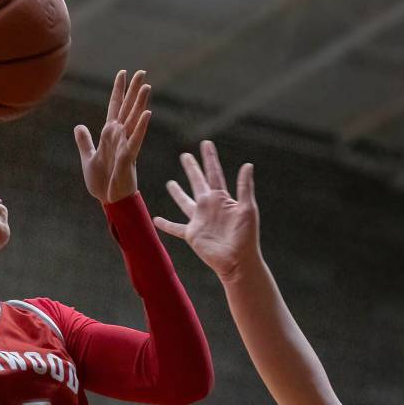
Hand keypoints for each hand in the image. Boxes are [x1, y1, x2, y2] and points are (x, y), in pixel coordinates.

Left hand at [74, 70, 151, 203]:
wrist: (109, 201)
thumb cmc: (102, 182)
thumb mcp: (88, 158)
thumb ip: (85, 141)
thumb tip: (79, 126)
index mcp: (110, 135)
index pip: (115, 107)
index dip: (118, 91)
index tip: (123, 73)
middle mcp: (120, 137)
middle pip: (128, 109)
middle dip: (134, 91)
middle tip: (142, 72)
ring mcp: (126, 145)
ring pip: (134, 120)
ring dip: (140, 104)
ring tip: (147, 86)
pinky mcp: (128, 158)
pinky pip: (136, 139)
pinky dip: (141, 127)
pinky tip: (147, 113)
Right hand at [153, 141, 259, 281]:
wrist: (238, 260)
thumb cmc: (246, 236)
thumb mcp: (247, 209)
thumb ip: (245, 188)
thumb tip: (247, 164)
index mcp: (222, 198)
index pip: (214, 173)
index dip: (210, 158)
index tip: (206, 143)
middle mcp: (209, 206)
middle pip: (198, 182)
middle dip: (192, 168)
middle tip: (185, 155)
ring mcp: (199, 220)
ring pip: (185, 202)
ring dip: (177, 193)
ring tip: (170, 183)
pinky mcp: (192, 234)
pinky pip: (176, 228)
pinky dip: (165, 225)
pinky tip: (156, 220)